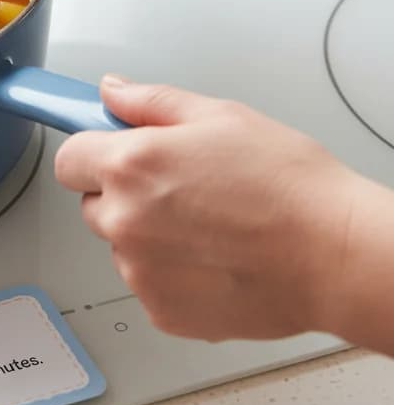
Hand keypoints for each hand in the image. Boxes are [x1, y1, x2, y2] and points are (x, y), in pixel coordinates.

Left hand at [54, 75, 364, 341]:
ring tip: (209, 225)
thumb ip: (150, 102)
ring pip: (123, 246)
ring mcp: (140, 273)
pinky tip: (215, 258)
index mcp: (129, 166)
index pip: (68, 159)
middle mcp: (124, 221)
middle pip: (94, 204)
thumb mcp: (218, 116)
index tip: (109, 152)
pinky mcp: (163, 312)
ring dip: (148, 236)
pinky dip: (172, 274)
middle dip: (124, 193)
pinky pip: (149, 283)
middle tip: (179, 187)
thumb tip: (112, 92)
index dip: (92, 152)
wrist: (336, 255)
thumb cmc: (288, 186)